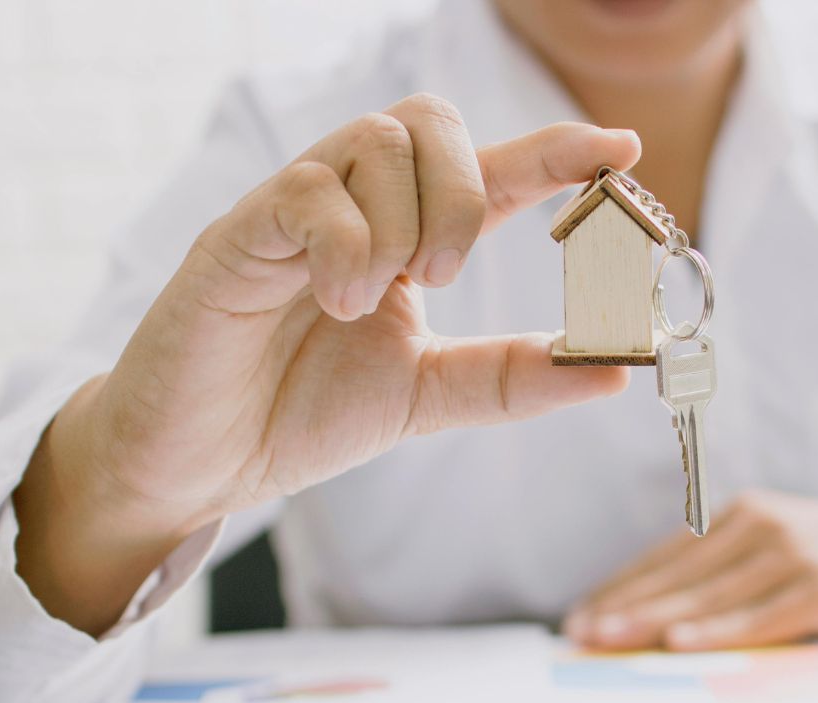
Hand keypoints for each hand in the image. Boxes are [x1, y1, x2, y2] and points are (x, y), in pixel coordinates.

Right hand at [14, 94, 641, 632]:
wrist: (195, 465)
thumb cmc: (298, 416)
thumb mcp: (428, 397)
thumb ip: (512, 379)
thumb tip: (613, 369)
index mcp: (401, 238)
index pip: (487, 172)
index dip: (555, 152)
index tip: (622, 148)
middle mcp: (352, 207)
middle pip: (430, 121)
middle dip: (466, 193)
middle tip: (443, 279)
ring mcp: (293, 211)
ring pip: (377, 141)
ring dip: (404, 224)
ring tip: (373, 301)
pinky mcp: (238, 234)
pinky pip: (309, 193)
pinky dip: (346, 247)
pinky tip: (336, 304)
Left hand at [564, 491, 817, 650]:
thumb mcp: (774, 549)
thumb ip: (723, 573)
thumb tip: (654, 618)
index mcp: (741, 515)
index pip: (666, 557)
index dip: (620, 588)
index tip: (577, 617)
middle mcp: (761, 526)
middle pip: (679, 575)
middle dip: (623, 607)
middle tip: (579, 634)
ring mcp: (792, 555)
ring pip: (709, 595)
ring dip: (655, 621)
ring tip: (611, 640)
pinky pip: (760, 615)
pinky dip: (718, 631)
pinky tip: (682, 643)